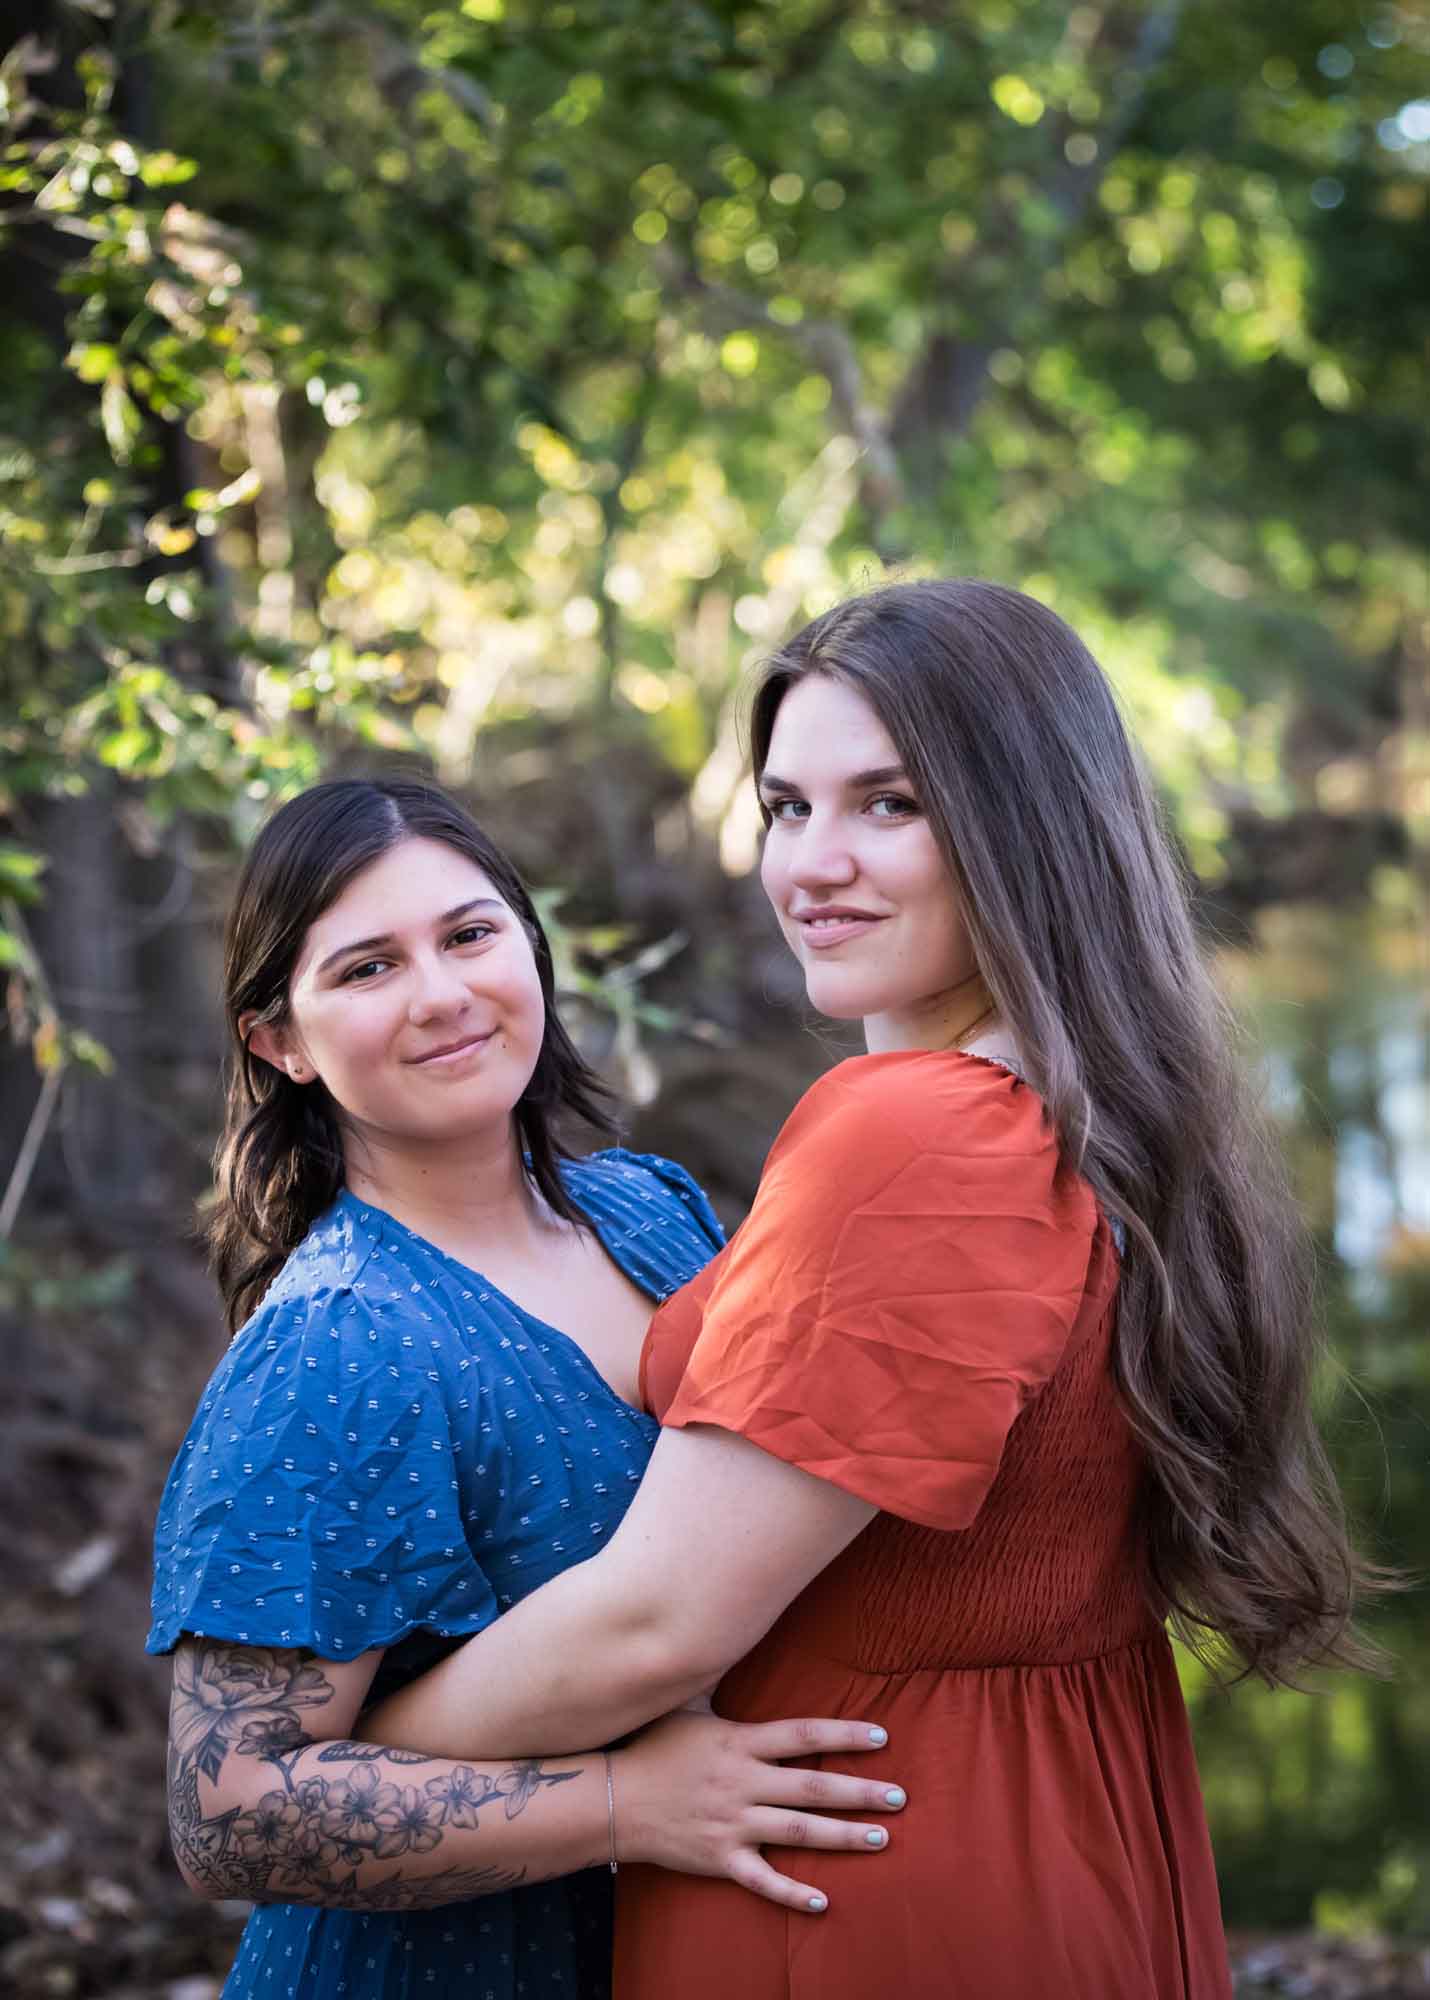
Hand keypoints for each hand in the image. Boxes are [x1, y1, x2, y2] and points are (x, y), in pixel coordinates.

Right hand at [611, 1707, 903, 1913]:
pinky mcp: (720, 1858)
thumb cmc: (652, 1747)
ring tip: (881, 1838)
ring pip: (798, 1831)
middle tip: (899, 1797)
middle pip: (813, 1786)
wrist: (613, 1799)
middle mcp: (742, 1783)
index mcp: (739, 1743)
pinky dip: (792, 1893)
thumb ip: (719, 1684)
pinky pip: (762, 1880)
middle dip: (860, 1792)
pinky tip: (823, 1901)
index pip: (802, 1735)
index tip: (882, 1736)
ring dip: (843, 1836)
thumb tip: (731, 1639)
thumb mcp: (687, 1706)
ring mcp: (732, 1823)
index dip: (844, 1734)